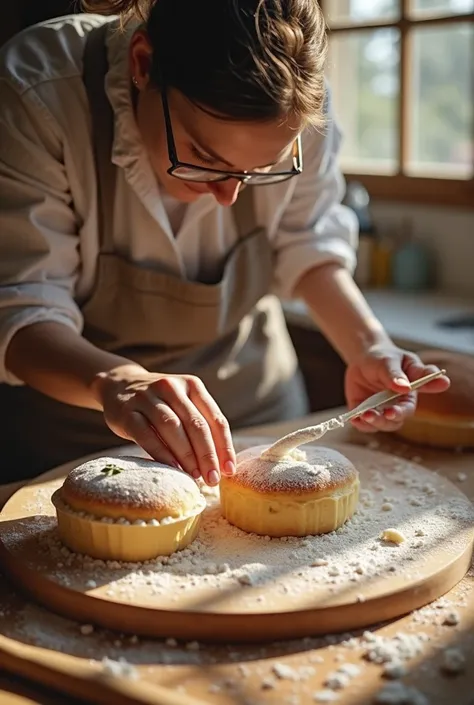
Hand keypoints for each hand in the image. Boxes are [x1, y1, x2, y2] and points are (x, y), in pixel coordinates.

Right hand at [93, 365, 235, 485]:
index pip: (215, 418)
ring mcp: (147, 397)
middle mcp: (171, 387)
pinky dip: (161, 452)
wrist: (118, 385)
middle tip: (212, 479)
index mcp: (192, 385)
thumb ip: (200, 426)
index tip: (228, 471)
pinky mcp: (127, 411)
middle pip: (195, 424)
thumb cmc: (160, 404)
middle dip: (207, 455)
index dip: (224, 446)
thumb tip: (220, 465)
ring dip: (186, 455)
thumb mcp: (182, 405)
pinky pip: (146, 434)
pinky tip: (172, 468)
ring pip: (172, 427)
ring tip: (195, 476)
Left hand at [345, 345, 449, 432]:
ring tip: (365, 415)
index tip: (394, 410)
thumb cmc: (384, 357)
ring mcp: (383, 411)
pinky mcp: (368, 414)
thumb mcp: (389, 361)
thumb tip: (405, 387)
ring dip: (375, 422)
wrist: (364, 359)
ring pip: (382, 424)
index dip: (403, 411)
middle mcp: (398, 406)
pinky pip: (366, 425)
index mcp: (410, 393)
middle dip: (389, 419)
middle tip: (384, 413)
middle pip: (397, 420)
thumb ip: (396, 374)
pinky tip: (354, 419)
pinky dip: (360, 424)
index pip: (410, 405)